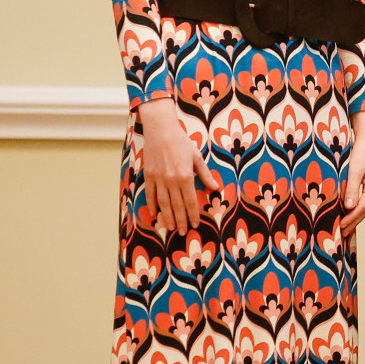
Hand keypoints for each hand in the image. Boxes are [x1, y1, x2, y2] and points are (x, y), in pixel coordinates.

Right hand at [137, 97, 222, 235]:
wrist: (161, 131)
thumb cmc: (181, 142)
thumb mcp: (197, 157)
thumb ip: (205, 175)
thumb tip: (215, 188)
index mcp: (186, 177)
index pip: (190, 201)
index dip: (193, 215)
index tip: (195, 224)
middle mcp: (171, 181)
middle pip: (177, 206)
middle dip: (181, 221)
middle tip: (184, 232)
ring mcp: (158, 179)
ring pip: (163, 203)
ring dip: (167, 217)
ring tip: (171, 228)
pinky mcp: (149, 176)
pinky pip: (150, 194)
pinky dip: (152, 205)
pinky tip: (155, 214)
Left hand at [340, 110, 364, 230]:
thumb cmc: (361, 152)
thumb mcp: (354, 170)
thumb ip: (351, 189)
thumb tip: (349, 207)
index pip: (362, 208)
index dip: (351, 219)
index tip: (340, 227)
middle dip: (353, 222)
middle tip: (342, 234)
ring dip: (356, 217)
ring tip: (345, 228)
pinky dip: (357, 209)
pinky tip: (350, 212)